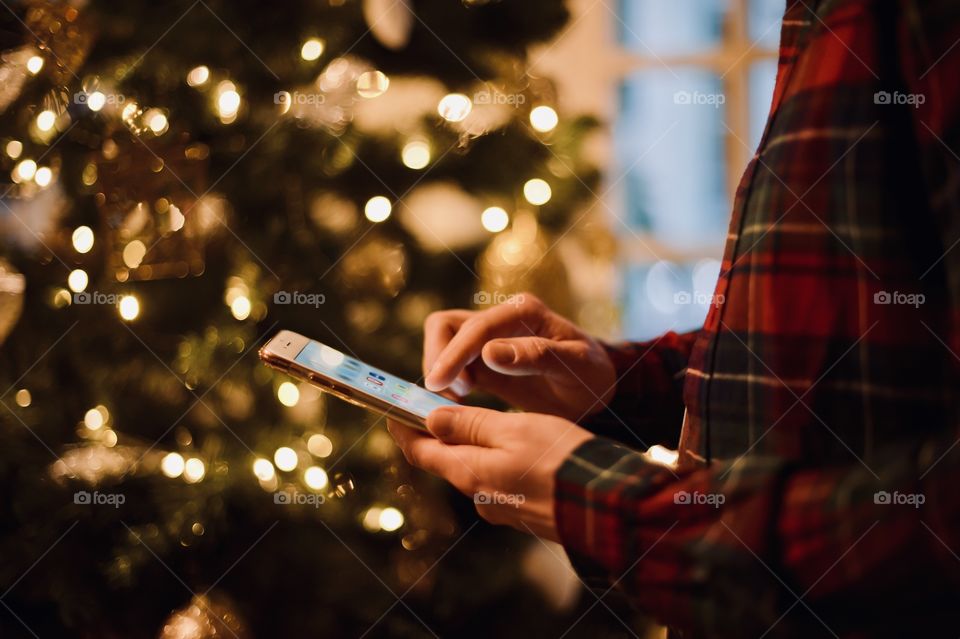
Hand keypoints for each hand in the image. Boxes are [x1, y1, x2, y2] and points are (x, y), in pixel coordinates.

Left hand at [387, 406, 593, 541]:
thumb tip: (431, 420)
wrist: (609, 506)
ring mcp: (503, 508)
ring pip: (477, 470)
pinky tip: (519, 446)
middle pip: (447, 461)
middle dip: (439, 434)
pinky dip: (498, 460)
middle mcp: (480, 496)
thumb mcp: (513, 429)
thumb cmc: (561, 461)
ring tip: (483, 419)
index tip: (394, 408)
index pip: (420, 451)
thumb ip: (470, 425)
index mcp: (470, 474)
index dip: (404, 428)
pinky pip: (502, 481)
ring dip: (473, 446)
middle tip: (438, 405)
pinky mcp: (525, 512)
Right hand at [422, 294, 615, 420]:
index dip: (453, 354)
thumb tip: (489, 353)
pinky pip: (450, 361)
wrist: (596, 388)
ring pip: (442, 339)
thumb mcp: (576, 367)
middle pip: (446, 325)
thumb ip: (537, 356)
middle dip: (438, 357)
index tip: (439, 383)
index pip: (476, 327)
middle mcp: (502, 317)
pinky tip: (457, 403)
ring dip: (439, 367)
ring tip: (457, 399)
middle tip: (450, 394)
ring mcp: (489, 336)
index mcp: (525, 312)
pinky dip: (445, 380)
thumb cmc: (591, 375)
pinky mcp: (481, 358)